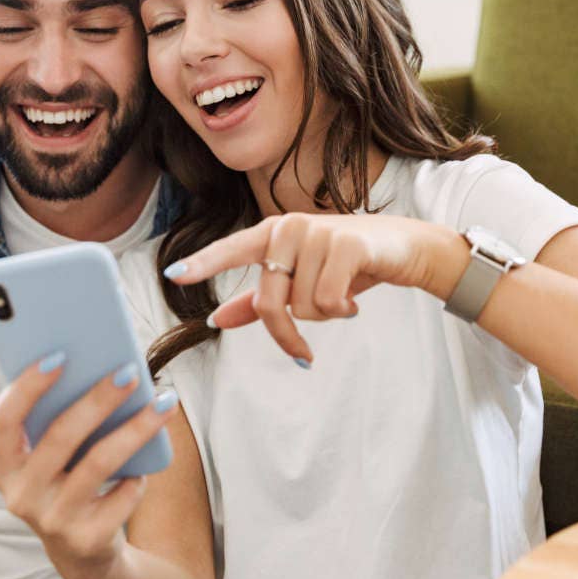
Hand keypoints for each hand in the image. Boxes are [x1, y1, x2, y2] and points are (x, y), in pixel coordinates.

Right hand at [0, 354, 178, 578]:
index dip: (27, 387)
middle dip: (98, 399)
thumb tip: (98, 365)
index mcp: (1, 466)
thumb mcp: (49, 457)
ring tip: (163, 402)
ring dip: (135, 428)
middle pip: (61, 435)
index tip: (60, 356)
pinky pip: (122, 494)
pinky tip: (149, 463)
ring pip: (100, 462)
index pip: (3, 419)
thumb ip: (55, 418)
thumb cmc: (66, 481)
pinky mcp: (86, 539)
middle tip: (129, 372)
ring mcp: (52, 519)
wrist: (83, 552)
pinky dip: (138, 475)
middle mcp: (20, 494)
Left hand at [165, 212, 452, 364]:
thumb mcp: (301, 280)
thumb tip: (217, 321)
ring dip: (325, 315)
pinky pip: (329, 301)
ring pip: (304, 306)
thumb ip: (257, 301)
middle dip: (288, 333)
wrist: (405, 247)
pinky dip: (343, 309)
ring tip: (342, 298)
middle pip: (269, 302)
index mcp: (272, 233)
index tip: (172, 276)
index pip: (230, 250)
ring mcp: (317, 232)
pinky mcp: (346, 244)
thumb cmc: (347, 264)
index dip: (202, 264)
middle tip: (303, 351)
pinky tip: (355, 297)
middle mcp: (289, 227)